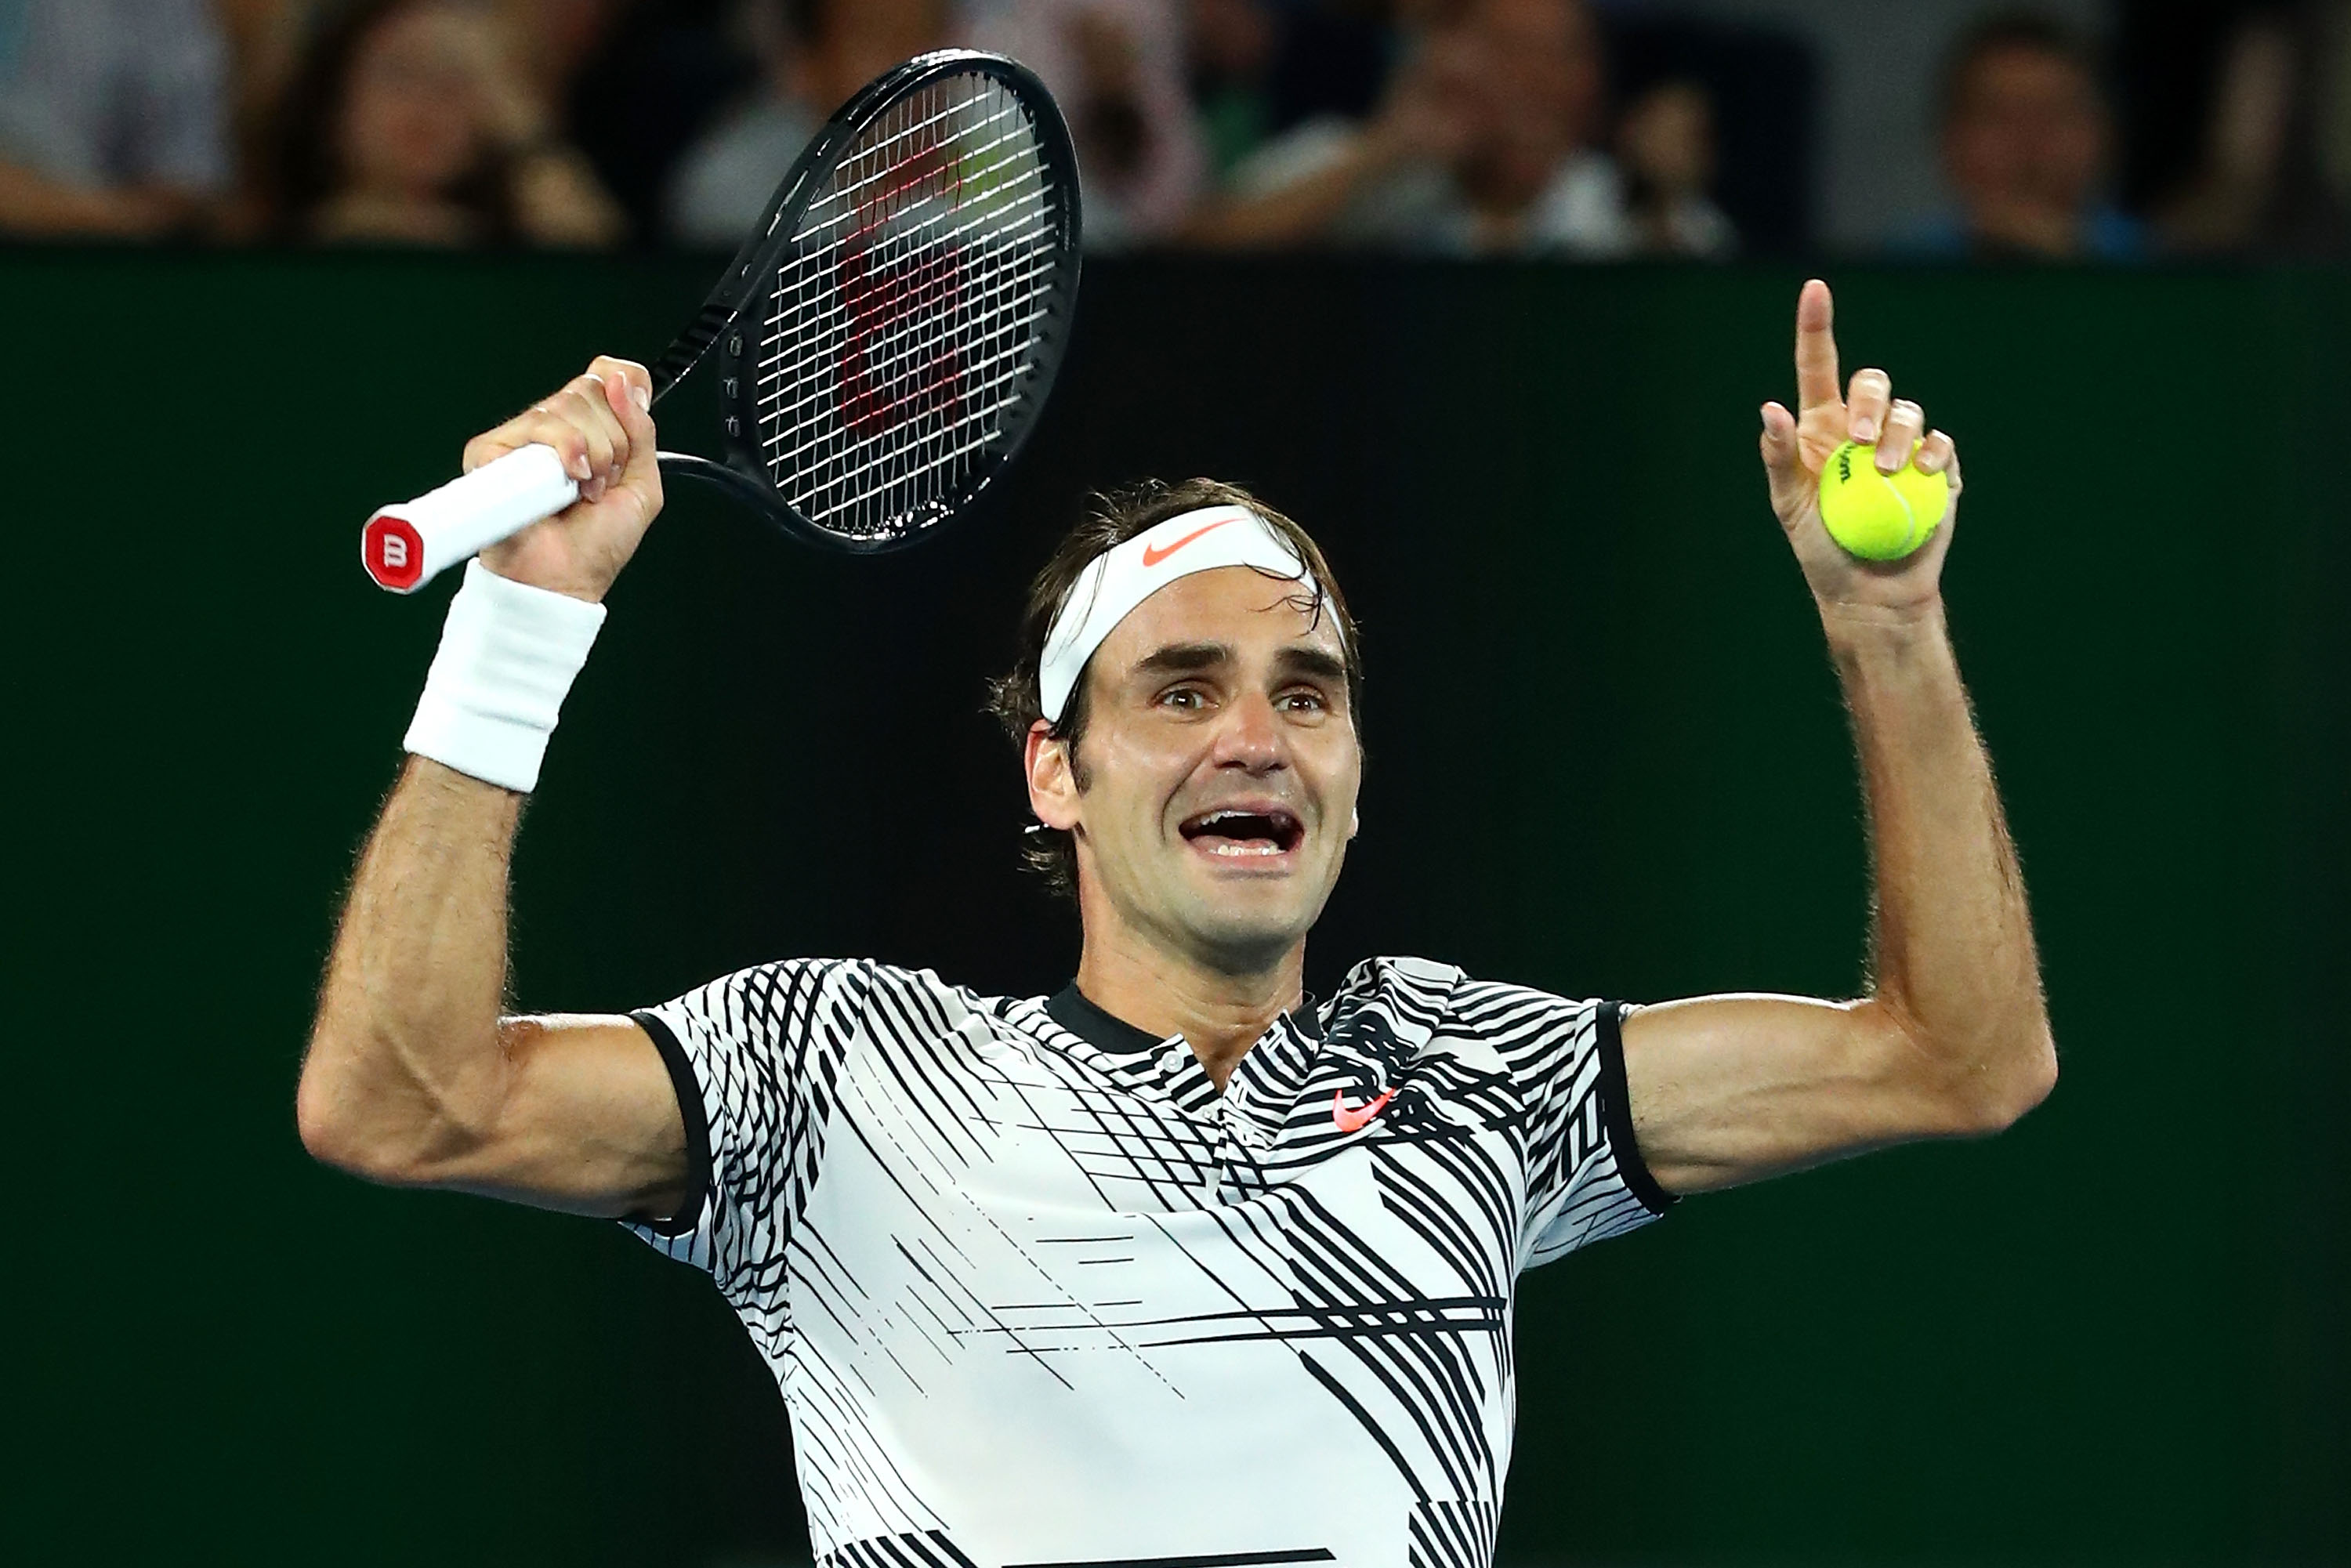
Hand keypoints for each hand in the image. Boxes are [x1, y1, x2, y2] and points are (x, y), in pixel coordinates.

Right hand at [469, 356, 661, 602]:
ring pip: (567, 405)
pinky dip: (564, 453)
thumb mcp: (642, 485)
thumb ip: (642, 432)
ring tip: (583, 491)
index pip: (606, 375)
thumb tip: (624, 381)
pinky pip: (536, 425)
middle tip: (603, 479)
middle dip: (613, 440)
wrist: (564, 580)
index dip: (623, 386)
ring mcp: (522, 438)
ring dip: (593, 454)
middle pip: (590, 387)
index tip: (632, 417)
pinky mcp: (492, 449)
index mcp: (588, 431)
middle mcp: (554, 428)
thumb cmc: (595, 545)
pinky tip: (563, 485)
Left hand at [1760, 280, 1961, 624]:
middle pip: (1874, 383)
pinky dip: (1931, 456)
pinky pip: (1941, 446)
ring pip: (1909, 411)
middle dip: (1870, 400)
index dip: (1817, 326)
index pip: (1818, 366)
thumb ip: (1779, 458)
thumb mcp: (1789, 507)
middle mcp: (1862, 429)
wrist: (1870, 594)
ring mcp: (1903, 448)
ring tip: (1888, 472)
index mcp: (1822, 428)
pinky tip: (1920, 477)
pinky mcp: (1937, 471)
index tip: (1815, 288)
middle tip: (1860, 439)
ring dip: (1898, 435)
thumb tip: (1770, 409)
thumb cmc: (1822, 551)